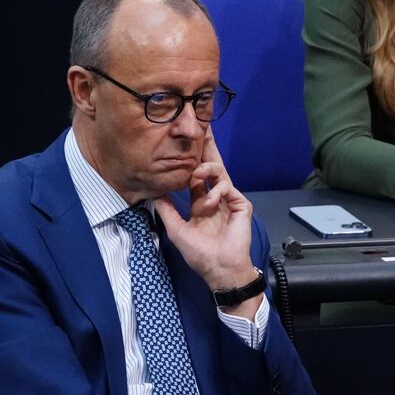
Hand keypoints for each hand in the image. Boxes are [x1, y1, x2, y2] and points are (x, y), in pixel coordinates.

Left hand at [153, 128, 259, 293]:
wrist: (219, 267)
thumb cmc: (199, 253)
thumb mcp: (176, 228)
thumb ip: (166, 209)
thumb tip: (154, 191)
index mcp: (201, 203)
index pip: (196, 177)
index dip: (192, 161)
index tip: (185, 143)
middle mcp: (215, 198)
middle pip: (212, 167)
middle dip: (208, 148)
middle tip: (204, 127)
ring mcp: (229, 200)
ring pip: (220, 172)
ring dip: (206, 168)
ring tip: (196, 174)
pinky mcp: (240, 204)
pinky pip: (227, 187)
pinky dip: (216, 192)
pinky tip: (210, 203)